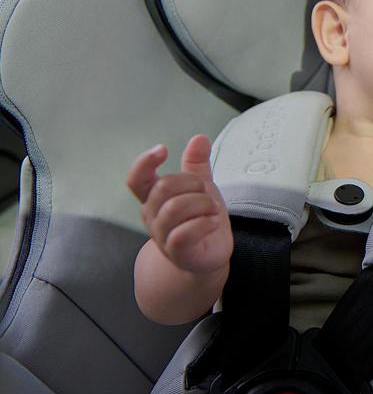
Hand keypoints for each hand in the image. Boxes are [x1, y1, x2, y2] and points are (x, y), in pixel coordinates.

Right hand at [127, 135, 232, 274]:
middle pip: (163, 187)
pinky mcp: (178, 251)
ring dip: (202, 204)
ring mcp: (163, 235)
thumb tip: (199, 138)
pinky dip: (205, 224)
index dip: (144, 162)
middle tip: (206, 193)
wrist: (208, 255)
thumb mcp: (201, 186)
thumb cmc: (200, 217)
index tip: (163, 149)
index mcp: (154, 197)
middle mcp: (153, 215)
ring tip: (213, 210)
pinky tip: (213, 223)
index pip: (137, 179)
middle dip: (192, 183)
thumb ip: (197, 163)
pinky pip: (185, 233)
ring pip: (175, 208)